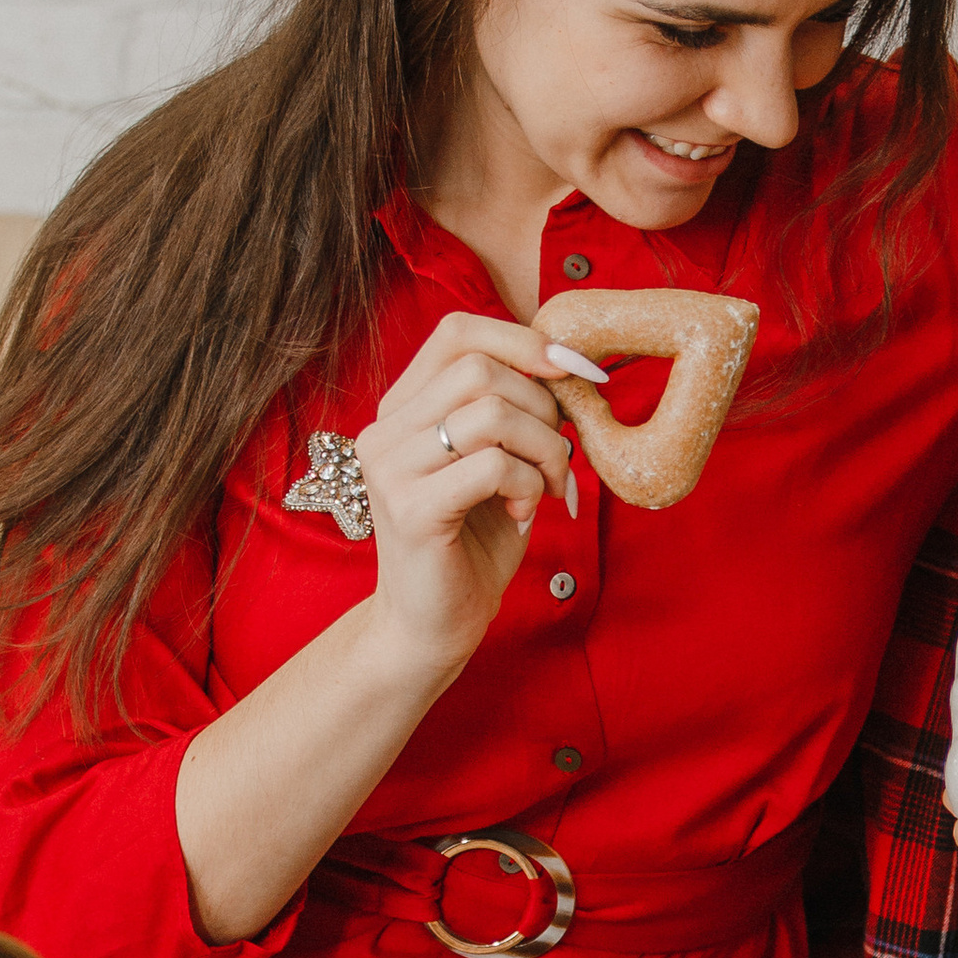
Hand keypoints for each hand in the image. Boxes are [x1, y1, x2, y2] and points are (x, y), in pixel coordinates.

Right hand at [357, 314, 578, 688]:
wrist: (434, 625)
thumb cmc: (473, 542)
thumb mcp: (499, 463)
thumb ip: (516, 412)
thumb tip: (570, 364)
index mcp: (404, 408)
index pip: (459, 331)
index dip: (524, 340)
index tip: (573, 371)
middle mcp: (385, 429)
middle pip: (481, 368)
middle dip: (544, 407)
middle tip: (557, 458)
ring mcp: (390, 467)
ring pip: (492, 414)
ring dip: (544, 449)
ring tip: (546, 488)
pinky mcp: (409, 508)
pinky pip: (493, 466)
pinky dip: (529, 486)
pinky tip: (523, 514)